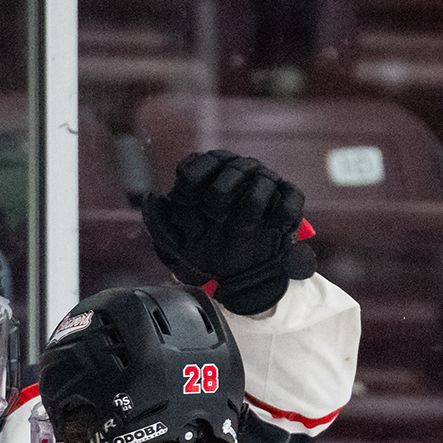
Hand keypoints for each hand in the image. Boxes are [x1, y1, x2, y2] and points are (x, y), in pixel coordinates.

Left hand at [139, 150, 316, 315]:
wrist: (244, 280)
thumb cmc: (210, 256)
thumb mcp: (178, 246)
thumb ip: (158, 223)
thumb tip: (152, 197)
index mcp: (209, 177)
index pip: (199, 162)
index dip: (191, 179)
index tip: (189, 201)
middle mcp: (238, 173)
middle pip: (230, 165)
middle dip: (219, 193)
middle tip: (216, 216)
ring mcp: (266, 184)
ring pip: (261, 180)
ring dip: (250, 207)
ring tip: (244, 227)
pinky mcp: (290, 200)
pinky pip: (289, 199)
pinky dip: (280, 216)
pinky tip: (271, 229)